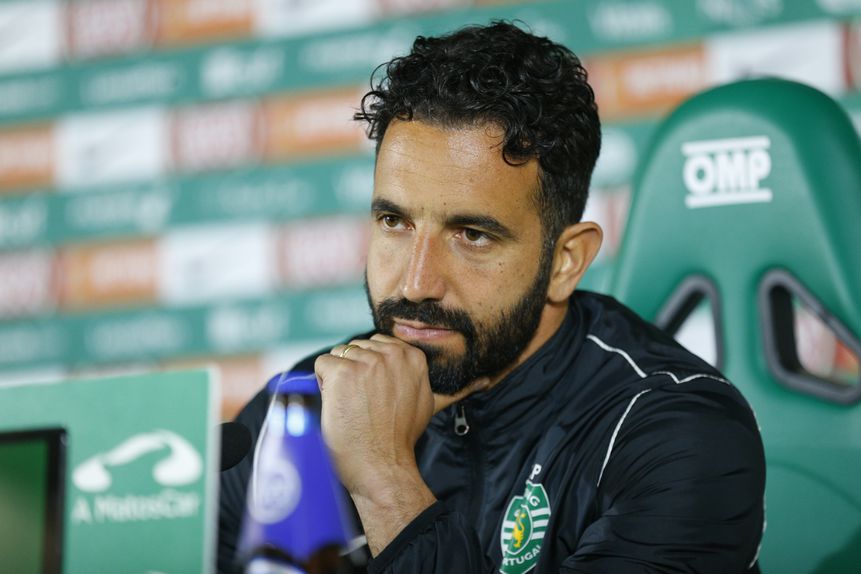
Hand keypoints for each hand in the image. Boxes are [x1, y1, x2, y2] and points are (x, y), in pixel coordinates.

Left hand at [314, 334, 486, 554]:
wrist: (383, 466)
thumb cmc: (402, 438)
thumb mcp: (432, 405)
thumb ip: (455, 389)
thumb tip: (486, 380)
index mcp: (412, 356)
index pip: (377, 345)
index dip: (371, 371)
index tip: (378, 397)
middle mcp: (391, 353)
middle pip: (356, 348)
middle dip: (354, 374)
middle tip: (366, 406)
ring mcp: (366, 362)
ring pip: (338, 356)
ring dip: (338, 381)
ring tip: (353, 407)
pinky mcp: (342, 372)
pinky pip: (322, 365)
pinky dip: (323, 386)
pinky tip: (340, 406)